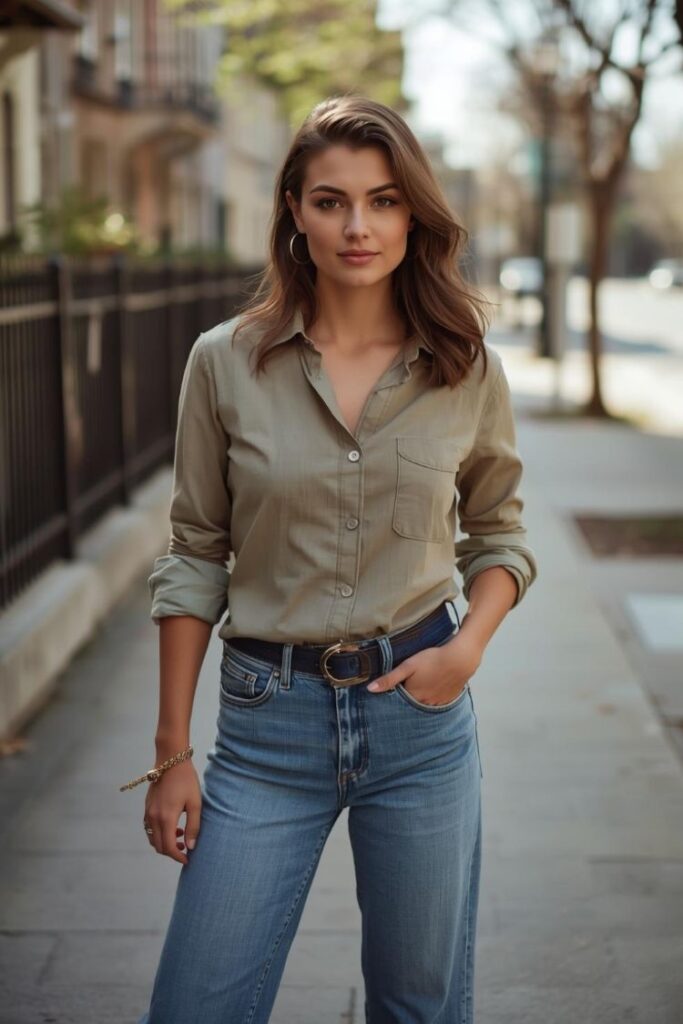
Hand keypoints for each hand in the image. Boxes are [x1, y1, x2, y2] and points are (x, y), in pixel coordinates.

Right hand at [143, 760, 201, 864]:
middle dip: (171, 852)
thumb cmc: (186, 780)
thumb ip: (193, 826)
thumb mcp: (195, 803)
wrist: (171, 761)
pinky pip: (149, 828)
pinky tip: (172, 826)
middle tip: (185, 849)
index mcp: (166, 818)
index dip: (178, 857)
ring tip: (179, 837)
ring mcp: (148, 812)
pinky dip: (158, 833)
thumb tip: (191, 847)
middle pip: (158, 846)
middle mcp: (153, 817)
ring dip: (164, 843)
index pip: (168, 847)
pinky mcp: (147, 807)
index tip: (188, 859)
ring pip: (152, 838)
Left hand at [366, 633, 482, 706]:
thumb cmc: (432, 659)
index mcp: (413, 697)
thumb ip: (389, 679)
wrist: (460, 658)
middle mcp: (425, 704)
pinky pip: (437, 704)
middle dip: (406, 702)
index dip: (394, 699)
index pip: (399, 704)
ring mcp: (438, 703)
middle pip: (411, 706)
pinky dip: (433, 699)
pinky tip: (433, 689)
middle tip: (406, 690)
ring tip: (419, 690)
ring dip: (420, 701)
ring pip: (425, 706)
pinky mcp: (449, 699)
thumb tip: (370, 689)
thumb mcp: (408, 666)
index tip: (390, 695)